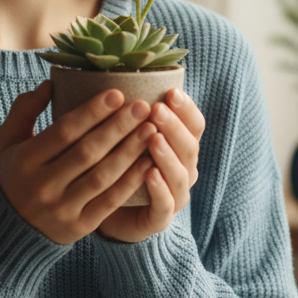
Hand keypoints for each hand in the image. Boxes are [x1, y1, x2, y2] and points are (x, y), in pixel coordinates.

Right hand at [0, 81, 158, 244]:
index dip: (92, 112)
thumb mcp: (10, 140)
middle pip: (87, 152)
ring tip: (151, 129)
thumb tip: (49, 84)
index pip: (64, 131)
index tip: (117, 93)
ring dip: (130, 151)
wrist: (14, 229)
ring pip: (102, 176)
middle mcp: (42, 185)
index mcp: (25, 160)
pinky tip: (149, 162)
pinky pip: (110, 201)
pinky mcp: (79, 226)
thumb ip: (24, 109)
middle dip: (118, 127)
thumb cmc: (18, 173)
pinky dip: (131, 181)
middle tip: (142, 106)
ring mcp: (62, 208)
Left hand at [96, 88, 204, 242]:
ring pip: (181, 175)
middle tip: (157, 110)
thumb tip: (115, 79)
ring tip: (153, 139)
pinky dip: (159, 189)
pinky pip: (165, 205)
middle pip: (189, 146)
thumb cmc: (114, 165)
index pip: (194, 124)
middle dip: (174, 126)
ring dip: (168, 155)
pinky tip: (149, 173)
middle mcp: (183, 170)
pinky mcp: (159, 219)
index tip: (171, 91)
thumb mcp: (122, 134)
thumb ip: (126, 112)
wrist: (103, 210)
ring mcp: (175, 196)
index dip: (186, 108)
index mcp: (179, 147)